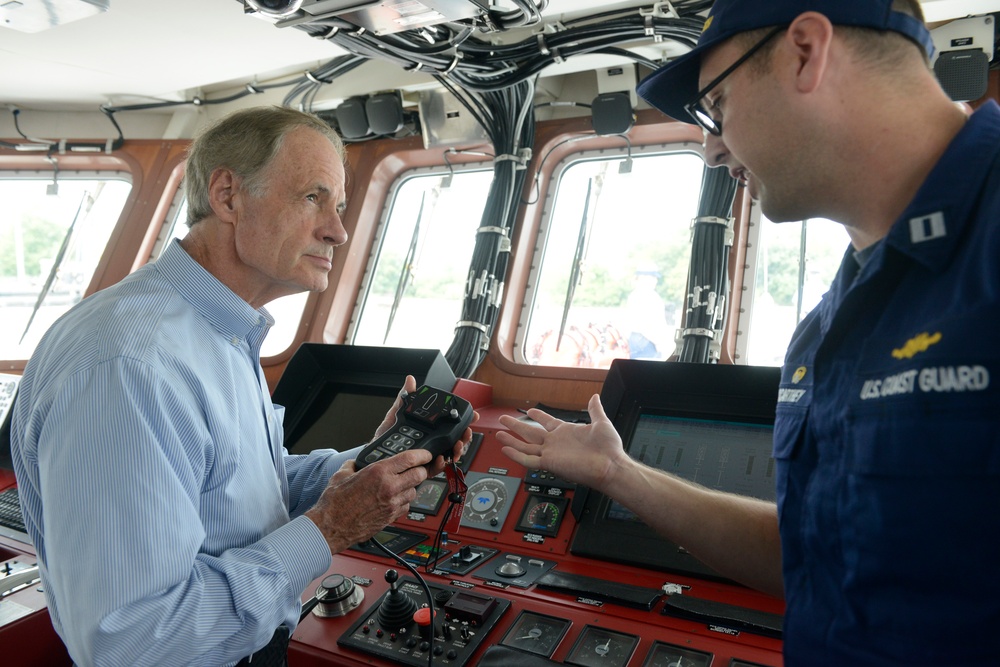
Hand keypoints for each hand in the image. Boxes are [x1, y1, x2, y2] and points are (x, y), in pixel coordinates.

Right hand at [305, 448, 431, 553]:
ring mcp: (392, 504)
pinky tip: (394, 499)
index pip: (411, 458)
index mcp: (379, 473)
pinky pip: (406, 506)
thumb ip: (356, 464)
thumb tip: (360, 461)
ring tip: (401, 484)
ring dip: (412, 487)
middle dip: (421, 470)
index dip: (423, 455)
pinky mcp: (390, 517)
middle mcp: (389, 488)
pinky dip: (404, 501)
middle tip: (417, 468)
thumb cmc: (334, 503)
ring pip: (415, 492)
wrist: (330, 527)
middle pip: (420, 475)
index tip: (426, 454)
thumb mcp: (343, 473)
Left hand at [374, 375, 477, 474]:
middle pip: (454, 440)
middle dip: (464, 436)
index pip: (450, 424)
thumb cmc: (385, 437)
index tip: (472, 416)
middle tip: (466, 433)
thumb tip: (410, 381)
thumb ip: (405, 399)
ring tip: (456, 446)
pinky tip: (441, 457)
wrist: (374, 454)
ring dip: (457, 450)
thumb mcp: (395, 415)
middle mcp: (431, 443)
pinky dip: (441, 463)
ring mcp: (428, 456)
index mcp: (428, 430)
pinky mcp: (422, 469)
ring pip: (449, 455)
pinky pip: (436, 468)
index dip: (463, 420)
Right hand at [495, 394, 627, 492]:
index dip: (537, 415)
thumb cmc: (608, 448)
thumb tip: (594, 397)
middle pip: (530, 432)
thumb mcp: (601, 423)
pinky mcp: (549, 464)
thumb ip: (595, 410)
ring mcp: (551, 453)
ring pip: (525, 446)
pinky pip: (529, 460)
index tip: (528, 410)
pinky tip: (506, 449)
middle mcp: (556, 443)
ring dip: (512, 440)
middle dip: (516, 426)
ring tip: (498, 434)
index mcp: (565, 432)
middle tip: (503, 419)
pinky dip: (516, 455)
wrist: (610, 466)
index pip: (546, 422)